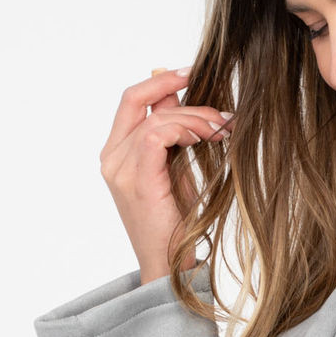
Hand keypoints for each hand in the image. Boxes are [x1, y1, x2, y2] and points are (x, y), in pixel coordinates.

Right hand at [98, 66, 233, 281]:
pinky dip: (187, 130)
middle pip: (138, 100)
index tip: (192, 72)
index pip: (131, 99)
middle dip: (180, 92)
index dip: (160, 81)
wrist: (170, 265)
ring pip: (156, 119)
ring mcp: (119, 169)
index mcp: (116, 152)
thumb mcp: (175, 168)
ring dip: (196, 118)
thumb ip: (172, 132)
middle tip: (220, 109)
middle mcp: (111, 157)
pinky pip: (158, 136)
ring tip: (223, 130)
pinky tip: (208, 139)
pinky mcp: (137, 180)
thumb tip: (176, 94)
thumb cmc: (175, 222)